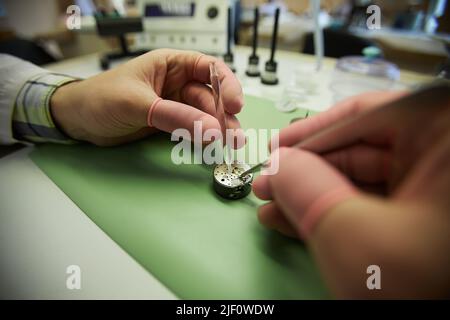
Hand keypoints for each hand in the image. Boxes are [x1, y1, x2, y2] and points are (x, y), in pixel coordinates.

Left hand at [50, 49, 243, 145]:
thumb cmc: (99, 98)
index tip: (235, 104)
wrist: (77, 121)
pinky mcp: (169, 123)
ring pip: (205, 114)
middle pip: (211, 95)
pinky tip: (211, 146)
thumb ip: (174, 116)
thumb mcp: (137, 104)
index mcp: (170, 64)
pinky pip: (192, 128)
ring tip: (229, 144)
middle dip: (223, 115)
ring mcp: (174, 104)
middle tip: (232, 136)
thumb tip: (210, 128)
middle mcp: (176, 82)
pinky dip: (203, 137)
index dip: (226, 84)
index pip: (209, 67)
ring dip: (218, 128)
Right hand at [253, 91, 449, 238]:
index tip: (276, 148)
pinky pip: (371, 205)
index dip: (312, 131)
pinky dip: (333, 214)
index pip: (368, 114)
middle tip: (269, 183)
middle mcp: (442, 156)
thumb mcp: (355, 236)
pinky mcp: (423, 220)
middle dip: (306, 169)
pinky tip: (296, 221)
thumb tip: (279, 167)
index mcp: (445, 139)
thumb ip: (308, 189)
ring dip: (312, 194)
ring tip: (273, 208)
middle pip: (362, 148)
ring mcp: (433, 191)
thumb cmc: (428, 292)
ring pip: (361, 181)